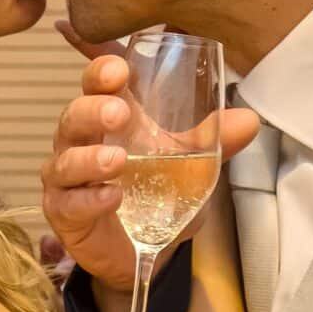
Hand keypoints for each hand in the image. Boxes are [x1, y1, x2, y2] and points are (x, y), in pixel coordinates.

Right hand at [39, 22, 259, 295]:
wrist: (147, 249)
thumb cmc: (160, 192)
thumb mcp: (194, 164)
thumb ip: (216, 141)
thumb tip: (249, 119)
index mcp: (111, 114)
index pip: (97, 79)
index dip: (98, 62)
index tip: (116, 63)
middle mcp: (83, 139)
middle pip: (74, 112)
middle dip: (94, 106)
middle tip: (120, 110)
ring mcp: (68, 176)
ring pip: (66, 156)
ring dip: (90, 156)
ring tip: (118, 159)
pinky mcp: (63, 212)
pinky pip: (68, 201)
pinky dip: (90, 198)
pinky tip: (112, 197)